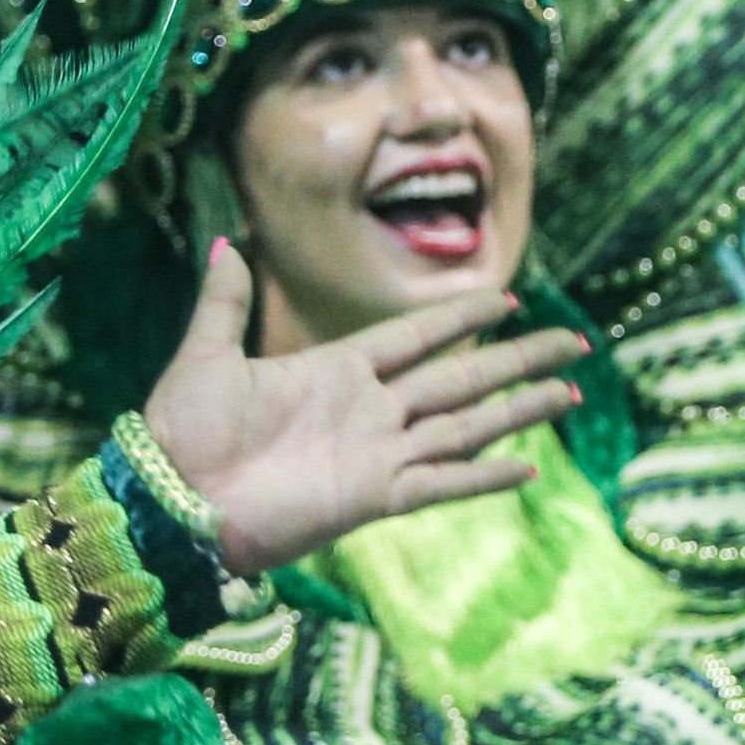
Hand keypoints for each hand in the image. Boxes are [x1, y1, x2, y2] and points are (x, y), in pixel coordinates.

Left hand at [141, 240, 587, 575]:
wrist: (170, 503)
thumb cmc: (184, 431)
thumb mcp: (206, 354)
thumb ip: (225, 302)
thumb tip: (224, 242)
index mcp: (334, 370)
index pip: (415, 336)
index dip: (459, 317)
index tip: (507, 297)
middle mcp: (368, 409)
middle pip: (459, 376)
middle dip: (516, 358)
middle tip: (573, 342)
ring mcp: (375, 454)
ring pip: (465, 425)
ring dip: (518, 409)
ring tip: (570, 391)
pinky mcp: (372, 498)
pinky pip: (440, 482)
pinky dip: (483, 476)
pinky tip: (527, 465)